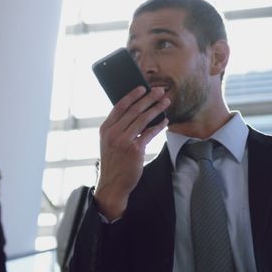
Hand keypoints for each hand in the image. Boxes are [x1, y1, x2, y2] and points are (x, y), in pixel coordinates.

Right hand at [94, 86, 169, 217]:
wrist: (113, 184)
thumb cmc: (114, 162)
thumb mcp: (109, 143)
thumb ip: (118, 128)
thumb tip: (137, 112)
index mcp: (105, 129)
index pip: (119, 107)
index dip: (132, 96)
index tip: (142, 87)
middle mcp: (113, 133)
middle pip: (134, 110)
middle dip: (148, 98)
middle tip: (160, 91)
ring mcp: (123, 141)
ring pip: (143, 119)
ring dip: (156, 108)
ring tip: (166, 102)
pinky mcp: (135, 150)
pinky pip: (149, 133)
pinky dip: (158, 125)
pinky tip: (165, 121)